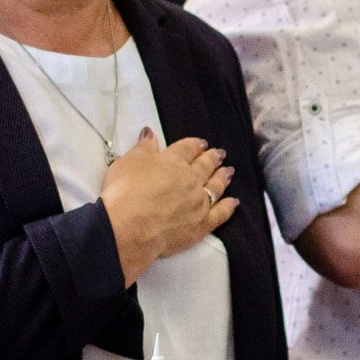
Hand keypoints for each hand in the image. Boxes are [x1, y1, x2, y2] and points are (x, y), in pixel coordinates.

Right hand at [99, 128, 237, 282]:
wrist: (130, 226)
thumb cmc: (125, 192)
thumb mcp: (129, 162)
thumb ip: (143, 148)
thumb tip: (150, 133)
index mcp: (173, 162)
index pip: (187, 149)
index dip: (195, 145)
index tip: (202, 143)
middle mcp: (190, 179)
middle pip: (205, 166)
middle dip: (213, 158)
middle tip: (220, 154)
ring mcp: (198, 202)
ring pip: (215, 187)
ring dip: (222, 178)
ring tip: (228, 172)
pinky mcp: (201, 225)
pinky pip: (220, 214)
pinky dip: (228, 207)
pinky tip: (234, 202)